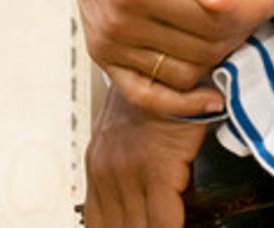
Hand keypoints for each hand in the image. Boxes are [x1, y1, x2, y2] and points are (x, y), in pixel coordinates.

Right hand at [53, 0, 273, 114]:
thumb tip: (228, 3)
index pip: (211, 19)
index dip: (252, 12)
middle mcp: (119, 25)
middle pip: (200, 50)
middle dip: (241, 33)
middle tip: (260, 12)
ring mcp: (108, 46)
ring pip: (182, 75)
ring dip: (217, 60)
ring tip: (236, 34)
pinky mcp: (103, 58)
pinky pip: (148, 95)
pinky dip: (182, 102)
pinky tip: (211, 98)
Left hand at [80, 85, 206, 227]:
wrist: (168, 62)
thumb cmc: (154, 94)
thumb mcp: (123, 129)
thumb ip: (122, 166)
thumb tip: (134, 200)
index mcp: (98, 167)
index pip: (99, 224)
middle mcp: (107, 173)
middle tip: (150, 226)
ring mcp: (130, 172)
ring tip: (166, 226)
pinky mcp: (158, 169)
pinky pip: (162, 221)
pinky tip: (175, 225)